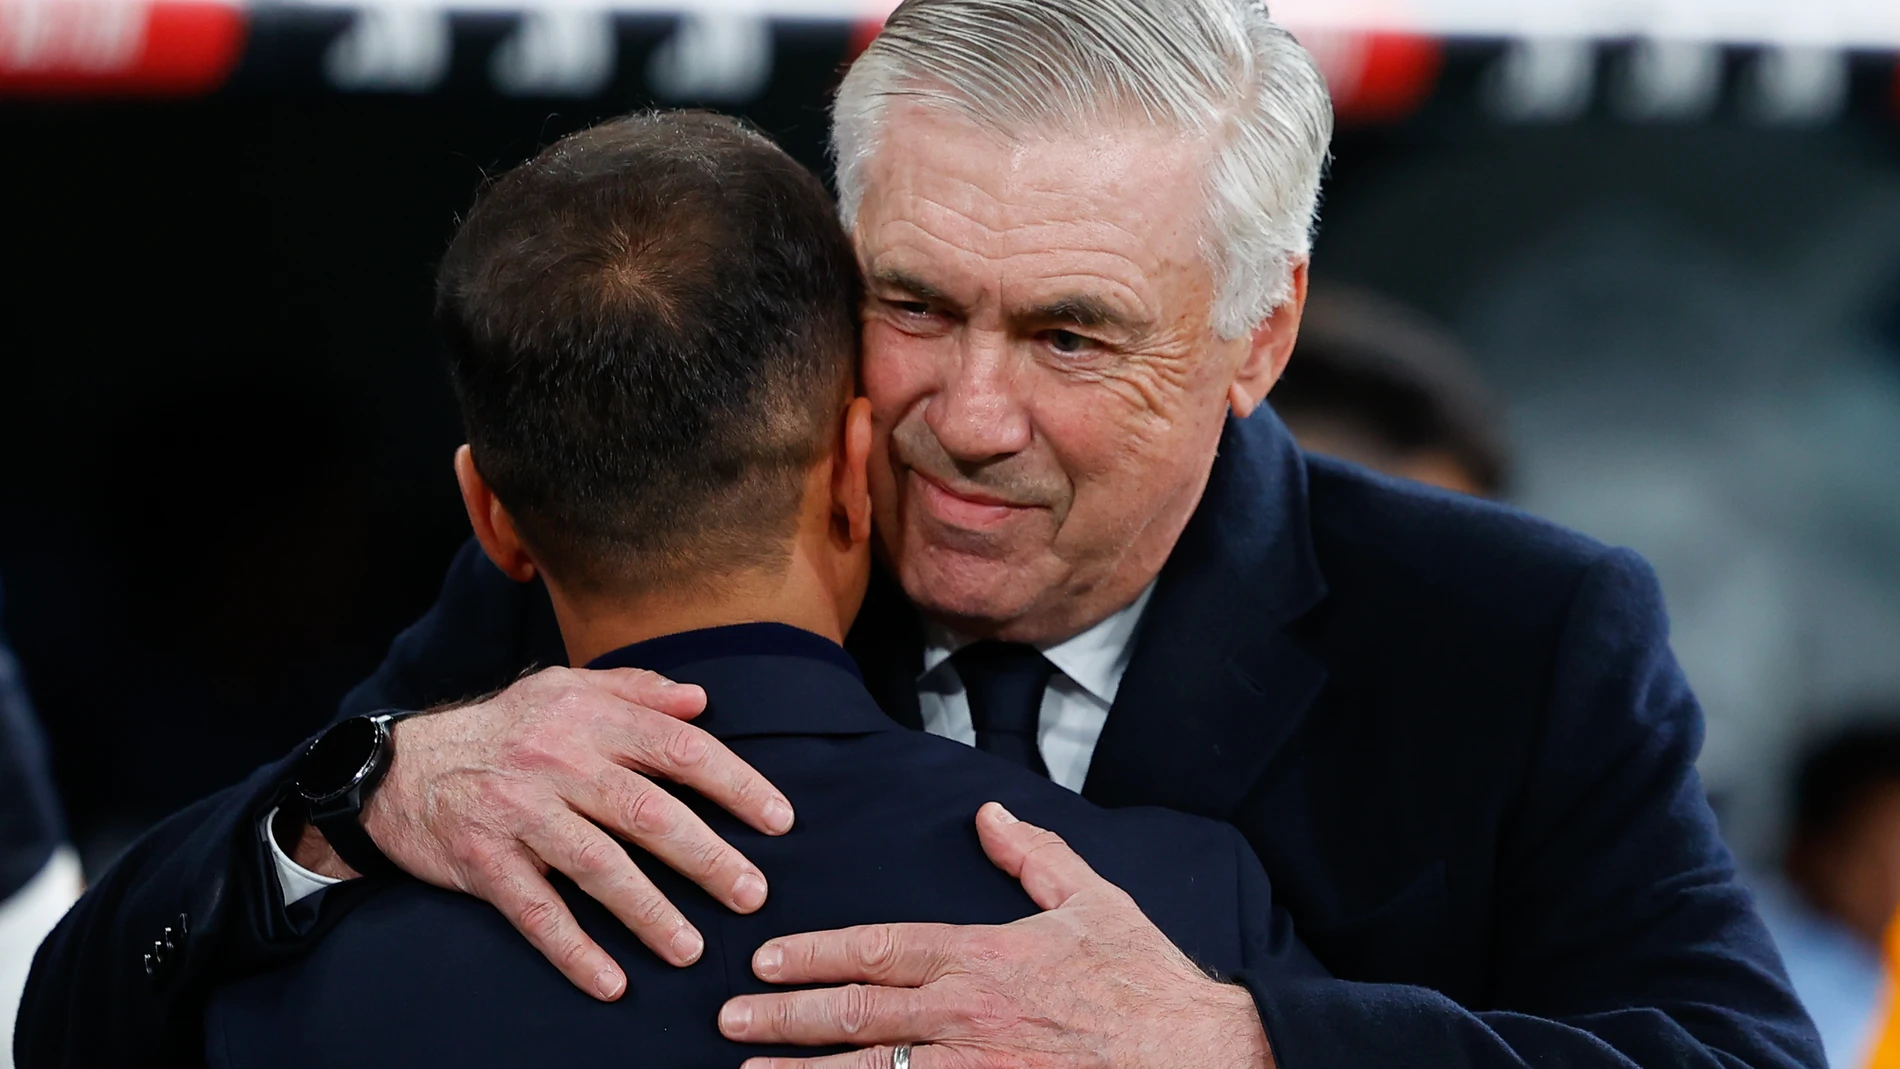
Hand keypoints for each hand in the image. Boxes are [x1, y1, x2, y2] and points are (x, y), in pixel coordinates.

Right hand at [342, 665, 793, 999]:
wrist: (397, 768)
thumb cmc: (501, 729)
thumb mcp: (564, 689)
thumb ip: (636, 691)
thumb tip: (701, 701)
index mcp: (588, 718)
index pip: (677, 748)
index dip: (734, 784)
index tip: (778, 820)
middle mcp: (557, 762)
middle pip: (648, 812)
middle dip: (708, 858)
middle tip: (752, 894)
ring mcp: (519, 814)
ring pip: (599, 868)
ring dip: (651, 913)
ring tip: (692, 949)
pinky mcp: (484, 862)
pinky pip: (537, 913)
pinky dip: (575, 951)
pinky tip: (612, 982)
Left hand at [718, 803, 1272, 1068]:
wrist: (1195, 1053)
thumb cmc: (1143, 978)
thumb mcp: (1091, 899)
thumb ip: (1032, 854)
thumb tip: (988, 814)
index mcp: (982, 956)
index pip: (877, 949)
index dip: (813, 954)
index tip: (765, 960)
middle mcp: (965, 1015)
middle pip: (855, 1014)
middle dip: (783, 1017)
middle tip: (729, 1019)